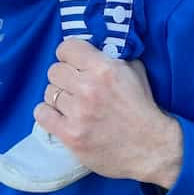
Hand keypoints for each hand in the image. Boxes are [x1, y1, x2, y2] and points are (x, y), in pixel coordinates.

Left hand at [34, 40, 182, 189]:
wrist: (151, 147)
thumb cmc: (142, 107)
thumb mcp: (134, 70)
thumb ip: (111, 56)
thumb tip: (92, 47)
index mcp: (104, 68)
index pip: (66, 48)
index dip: (69, 54)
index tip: (73, 62)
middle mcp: (88, 87)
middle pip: (54, 70)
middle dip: (63, 76)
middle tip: (73, 85)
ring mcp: (78, 113)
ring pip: (49, 92)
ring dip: (58, 96)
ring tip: (70, 103)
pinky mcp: (71, 135)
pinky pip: (42, 114)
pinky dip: (47, 113)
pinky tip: (58, 115)